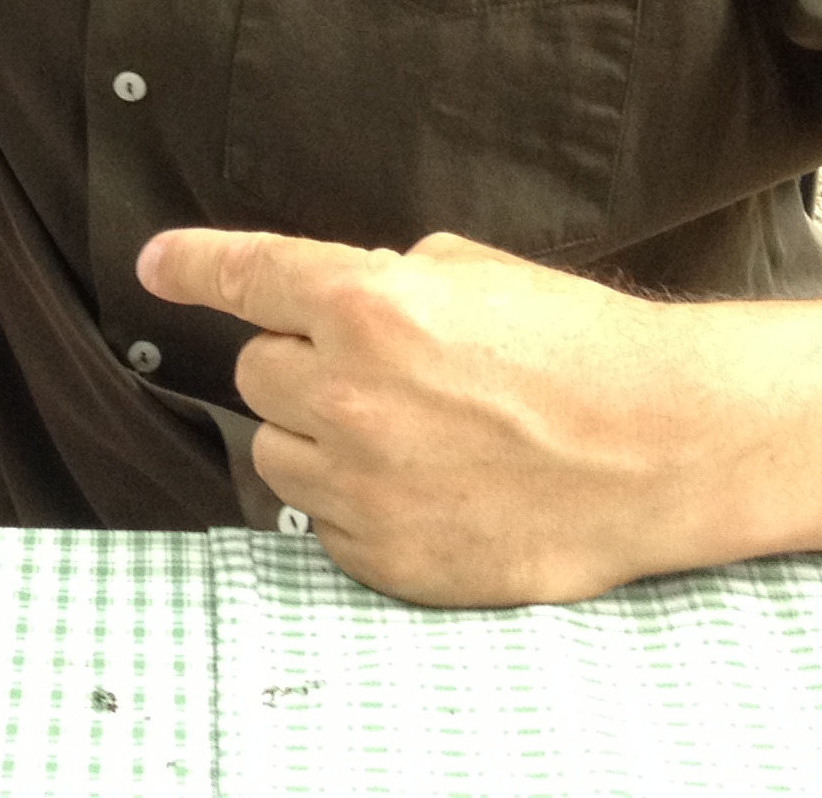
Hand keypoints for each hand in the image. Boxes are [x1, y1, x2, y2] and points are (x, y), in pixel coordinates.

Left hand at [139, 226, 744, 606]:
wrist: (664, 447)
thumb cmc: (584, 349)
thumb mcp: (477, 273)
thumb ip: (387, 281)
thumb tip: (337, 300)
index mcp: (368, 303)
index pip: (245, 275)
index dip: (193, 266)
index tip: (158, 266)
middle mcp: (348, 393)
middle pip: (257, 371)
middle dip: (301, 360)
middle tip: (378, 367)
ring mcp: (363, 482)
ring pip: (278, 450)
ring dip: (319, 434)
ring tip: (408, 433)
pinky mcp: (385, 555)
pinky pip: (323, 521)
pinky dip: (356, 500)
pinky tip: (428, 485)